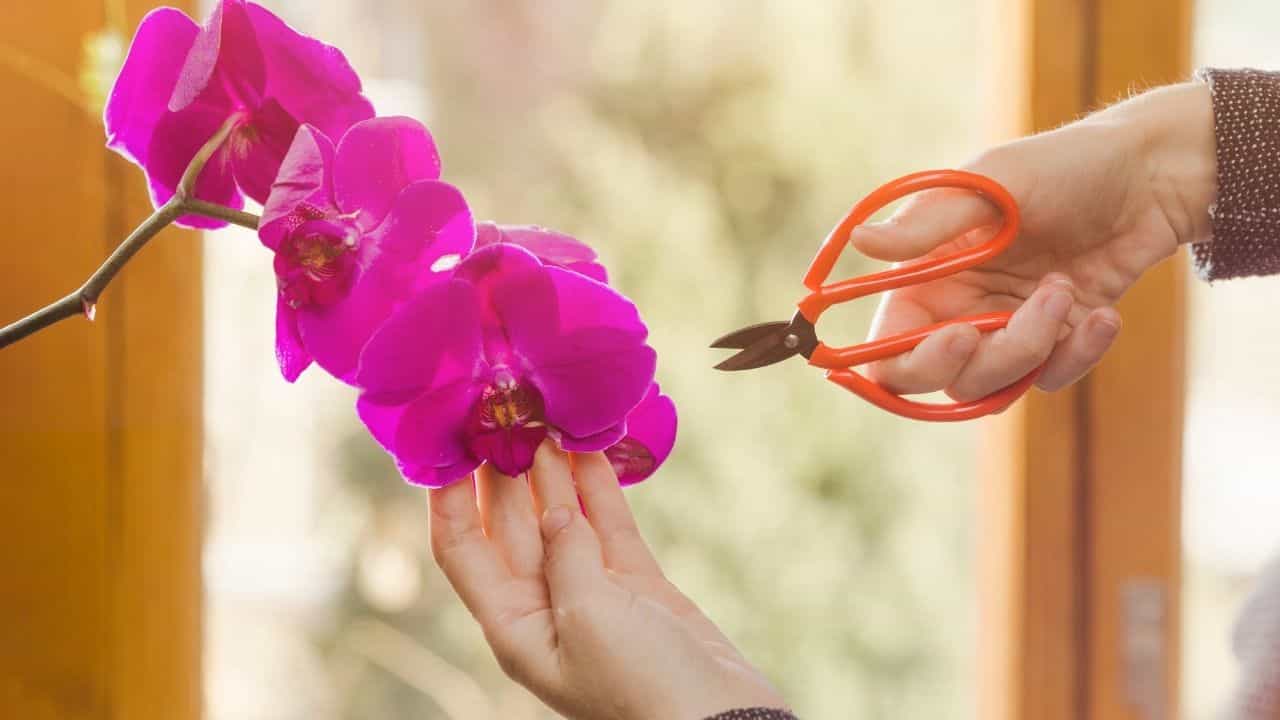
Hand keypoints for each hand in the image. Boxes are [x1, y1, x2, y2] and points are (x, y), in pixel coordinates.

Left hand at [428, 443, 785, 719]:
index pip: (462, 547)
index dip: (448, 496)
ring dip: (552, 466)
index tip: (447, 441)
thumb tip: (555, 510)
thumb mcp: (588, 618)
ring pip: (561, 514)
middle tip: (503, 406)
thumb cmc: (642, 688)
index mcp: (513, 623)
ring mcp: (592, 591)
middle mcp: (544, 603)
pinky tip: (592, 442)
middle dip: (502, 466)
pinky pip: (608, 522)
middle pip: (509, 522)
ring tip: (544, 410)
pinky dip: (600, 484)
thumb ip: (566, 555)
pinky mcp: (636, 583)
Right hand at [850, 82, 1216, 399]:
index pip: (889, 345)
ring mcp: (1007, 329)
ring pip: (998, 386)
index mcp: (926, 275)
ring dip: (1036, 349)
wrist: (1151, 175)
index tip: (956, 339)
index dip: (906, 361)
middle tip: (1033, 313)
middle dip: (989, 359)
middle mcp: (957, 308)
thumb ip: (926, 224)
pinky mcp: (1056, 340)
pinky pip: (1051, 378)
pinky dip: (1078, 355)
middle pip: (944, 378)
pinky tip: (1104, 315)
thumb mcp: (991, 185)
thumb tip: (859, 242)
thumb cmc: (1062, 165)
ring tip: (1067, 290)